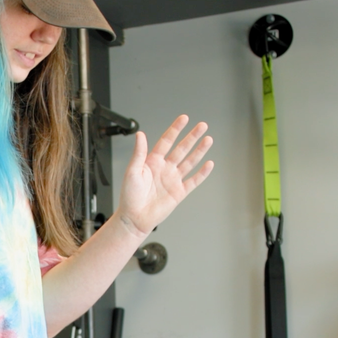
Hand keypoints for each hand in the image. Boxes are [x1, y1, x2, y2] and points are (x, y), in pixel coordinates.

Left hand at [116, 115, 213, 237]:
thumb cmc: (129, 196)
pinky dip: (202, 173)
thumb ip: (139, 153)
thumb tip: (140, 135)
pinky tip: (209, 164)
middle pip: (182, 148)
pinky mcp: (179, 192)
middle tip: (202, 126)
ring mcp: (173, 180)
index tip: (184, 119)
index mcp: (152, 162)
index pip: (166, 141)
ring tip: (208, 139)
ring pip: (189, 162)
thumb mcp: (132, 171)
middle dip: (192, 136)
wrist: (134, 218)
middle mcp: (164, 169)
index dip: (175, 129)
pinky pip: (193, 180)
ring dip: (199, 151)